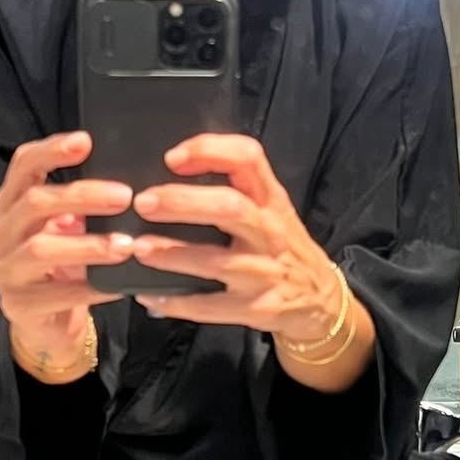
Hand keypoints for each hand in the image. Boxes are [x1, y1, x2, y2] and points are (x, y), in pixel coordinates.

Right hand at [0, 131, 132, 370]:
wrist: (48, 322)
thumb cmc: (65, 261)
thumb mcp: (68, 224)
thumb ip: (84, 199)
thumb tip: (132, 174)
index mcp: (13, 202)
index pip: (23, 165)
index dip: (51, 150)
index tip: (85, 141)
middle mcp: (3, 232)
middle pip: (35, 202)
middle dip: (82, 195)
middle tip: (125, 195)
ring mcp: (6, 270)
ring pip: (41, 249)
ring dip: (88, 245)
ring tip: (126, 244)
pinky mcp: (19, 305)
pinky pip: (57, 294)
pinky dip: (92, 288)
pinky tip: (121, 284)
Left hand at [130, 134, 342, 342]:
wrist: (321, 301)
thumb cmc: (283, 245)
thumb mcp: (272, 208)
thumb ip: (236, 186)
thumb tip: (173, 167)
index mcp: (271, 199)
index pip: (248, 159)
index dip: (209, 151)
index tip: (172, 158)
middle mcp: (270, 231)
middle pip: (229, 207)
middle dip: (183, 203)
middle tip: (144, 202)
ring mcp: (263, 272)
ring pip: (215, 261)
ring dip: (172, 254)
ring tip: (138, 247)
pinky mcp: (255, 309)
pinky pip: (210, 306)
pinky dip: (175, 302)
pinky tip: (149, 296)